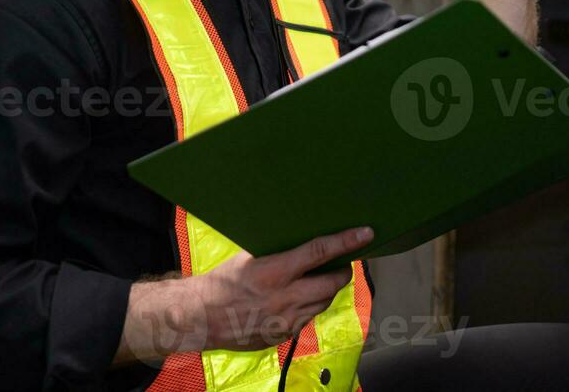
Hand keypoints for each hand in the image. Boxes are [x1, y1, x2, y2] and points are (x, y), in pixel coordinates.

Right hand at [196, 226, 372, 350]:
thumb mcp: (250, 258)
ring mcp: (286, 321)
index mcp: (274, 272)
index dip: (346, 242)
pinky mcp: (284, 335)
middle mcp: (284, 298)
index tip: (366, 234)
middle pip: (331, 283)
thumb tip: (307, 242)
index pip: (319, 252)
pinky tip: (300, 298)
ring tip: (321, 279)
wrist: (202, 318)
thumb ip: (280, 254)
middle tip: (343, 263)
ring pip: (323, 303)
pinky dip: (310, 306)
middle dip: (342, 271)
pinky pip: (308, 318)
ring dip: (327, 290)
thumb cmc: (224, 281)